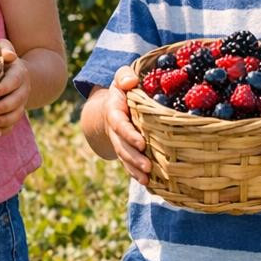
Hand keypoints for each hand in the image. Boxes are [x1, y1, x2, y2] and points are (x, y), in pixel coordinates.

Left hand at [0, 39, 28, 136]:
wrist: (18, 73)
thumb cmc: (4, 59)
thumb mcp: (5, 48)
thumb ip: (5, 48)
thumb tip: (8, 55)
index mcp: (19, 73)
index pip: (14, 80)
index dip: (5, 88)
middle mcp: (23, 89)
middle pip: (17, 100)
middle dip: (4, 107)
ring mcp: (21, 102)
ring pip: (17, 114)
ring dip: (5, 120)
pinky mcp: (16, 112)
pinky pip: (14, 123)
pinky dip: (6, 129)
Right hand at [104, 67, 150, 184]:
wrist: (112, 104)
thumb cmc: (123, 89)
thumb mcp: (121, 77)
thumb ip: (124, 76)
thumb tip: (131, 81)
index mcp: (114, 111)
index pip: (119, 124)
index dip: (128, 134)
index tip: (141, 143)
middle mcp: (115, 129)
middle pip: (122, 146)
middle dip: (134, 158)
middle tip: (148, 167)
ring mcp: (120, 142)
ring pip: (125, 158)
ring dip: (135, 169)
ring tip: (147, 178)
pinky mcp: (126, 150)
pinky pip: (129, 164)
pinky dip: (136, 174)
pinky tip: (148, 185)